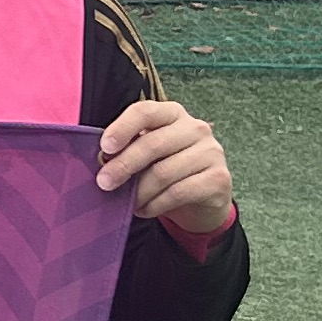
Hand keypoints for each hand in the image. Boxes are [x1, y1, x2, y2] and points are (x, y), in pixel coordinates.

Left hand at [95, 98, 234, 236]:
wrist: (203, 199)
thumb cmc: (167, 170)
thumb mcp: (147, 155)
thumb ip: (129, 150)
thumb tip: (102, 159)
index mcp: (173, 114)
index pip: (145, 111)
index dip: (122, 128)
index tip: (104, 147)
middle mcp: (195, 128)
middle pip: (152, 144)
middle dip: (123, 166)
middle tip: (104, 183)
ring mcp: (211, 152)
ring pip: (163, 172)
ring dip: (139, 192)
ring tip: (127, 202)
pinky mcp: (219, 178)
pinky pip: (178, 193)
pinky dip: (155, 204)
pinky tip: (144, 209)